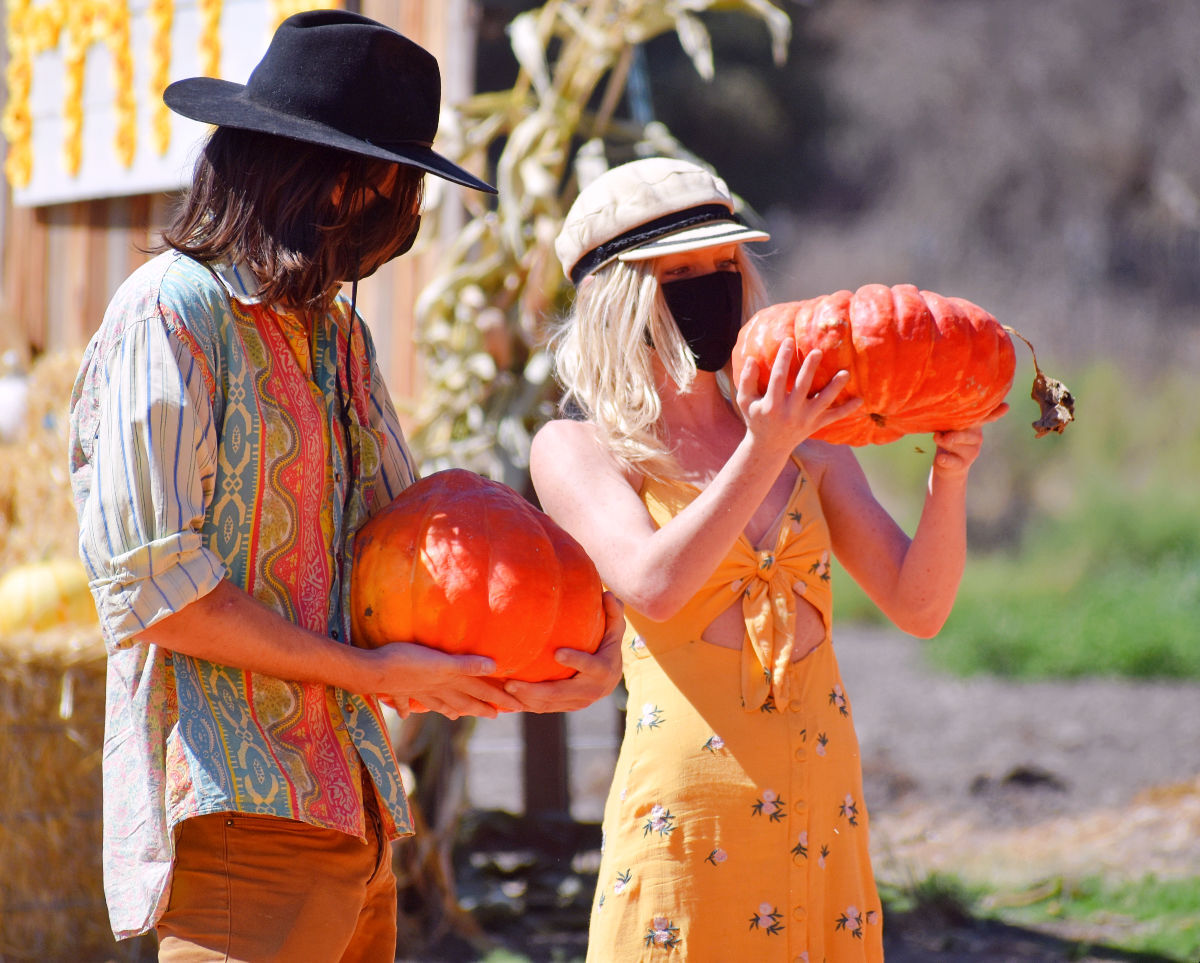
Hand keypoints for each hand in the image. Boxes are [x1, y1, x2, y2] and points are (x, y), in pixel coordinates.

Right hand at [374, 642, 522, 719]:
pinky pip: (405, 701)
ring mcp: (417, 692)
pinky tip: (406, 714)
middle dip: (479, 707)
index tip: (518, 708)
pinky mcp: (398, 690)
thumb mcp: (441, 662)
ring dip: (448, 709)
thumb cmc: (408, 662)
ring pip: (437, 702)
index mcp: (449, 682)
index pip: (481, 691)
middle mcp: (437, 690)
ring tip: (455, 717)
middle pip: (463, 700)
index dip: (500, 698)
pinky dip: (407, 707)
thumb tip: (493, 668)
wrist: (372, 673)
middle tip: (494, 716)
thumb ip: (466, 665)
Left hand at [502, 592, 625, 713]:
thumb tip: (608, 594)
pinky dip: (527, 704)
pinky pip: (545, 708)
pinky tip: (507, 697)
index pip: (591, 666)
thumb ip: (614, 612)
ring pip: (550, 704)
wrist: (610, 677)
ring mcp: (578, 702)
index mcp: (605, 670)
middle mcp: (592, 691)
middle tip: (511, 683)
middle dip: (536, 690)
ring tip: (505, 688)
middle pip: (561, 693)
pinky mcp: (566, 707)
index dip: (576, 660)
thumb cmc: (609, 645)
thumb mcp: (615, 629)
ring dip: (526, 699)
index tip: (557, 652)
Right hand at [736, 342, 861, 451]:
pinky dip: (846, 410)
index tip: (789, 341)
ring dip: (834, 388)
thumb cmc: (756, 418)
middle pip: (802, 387)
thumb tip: (751, 359)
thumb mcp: (745, 402)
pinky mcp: (815, 426)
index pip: (778, 378)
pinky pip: (833, 418)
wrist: (768, 447)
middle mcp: (789, 413)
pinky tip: (860, 400)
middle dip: (810, 369)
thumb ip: (746, 381)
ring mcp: (804, 420)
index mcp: (771, 405)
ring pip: (822, 402)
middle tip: (818, 352)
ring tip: (845, 374)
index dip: (783, 359)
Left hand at [930, 403, 1005, 476]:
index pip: (987, 418)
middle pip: (967, 432)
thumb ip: (951, 420)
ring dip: (943, 441)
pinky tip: (941, 458)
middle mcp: (977, 438)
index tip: (1006, 406)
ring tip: (936, 438)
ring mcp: (971, 452)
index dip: (996, 412)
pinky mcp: (962, 465)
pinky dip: (945, 459)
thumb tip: (943, 414)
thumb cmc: (949, 440)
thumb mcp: (951, 427)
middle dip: (954, 432)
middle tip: (940, 433)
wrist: (948, 468)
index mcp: (975, 426)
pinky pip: (952, 460)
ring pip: (955, 444)